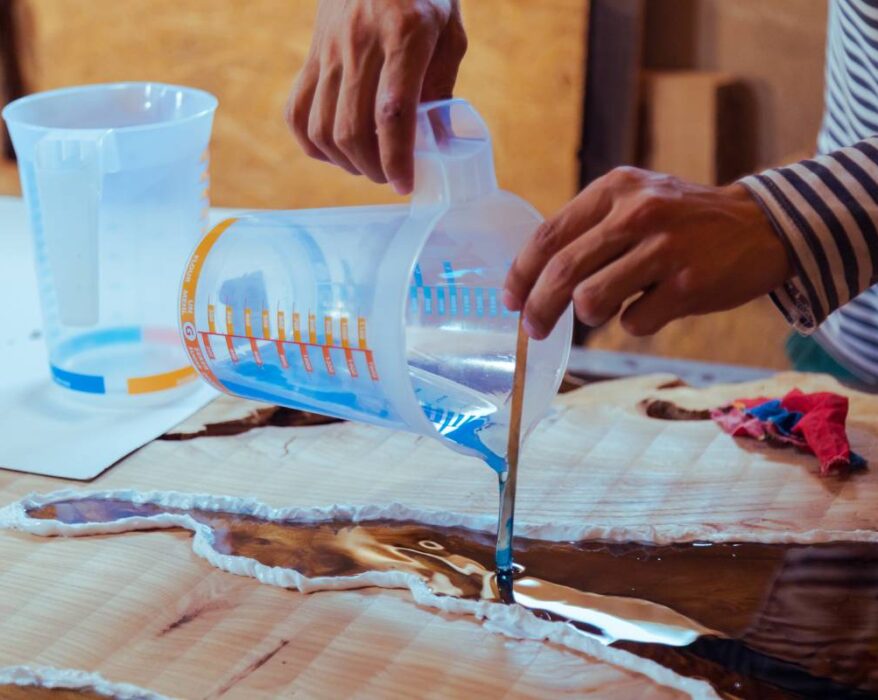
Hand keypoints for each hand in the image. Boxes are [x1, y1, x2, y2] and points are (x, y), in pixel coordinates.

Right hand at [286, 0, 466, 194]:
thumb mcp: (449, 32)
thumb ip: (443, 86)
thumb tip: (437, 141)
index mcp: (404, 34)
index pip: (392, 112)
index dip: (397, 158)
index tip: (406, 184)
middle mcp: (360, 44)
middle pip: (352, 129)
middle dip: (373, 168)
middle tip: (391, 177)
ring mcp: (329, 50)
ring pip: (323, 128)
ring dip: (345, 162)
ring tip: (367, 166)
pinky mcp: (311, 56)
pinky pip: (297, 112)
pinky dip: (312, 143)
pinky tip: (335, 150)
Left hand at [503, 167, 792, 338]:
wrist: (762, 226)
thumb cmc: (683, 221)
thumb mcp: (636, 201)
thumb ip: (590, 229)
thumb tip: (535, 279)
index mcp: (615, 189)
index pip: (548, 235)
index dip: (521, 274)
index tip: (510, 300)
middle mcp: (638, 212)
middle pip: (562, 273)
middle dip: (539, 309)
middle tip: (534, 330)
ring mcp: (665, 248)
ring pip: (591, 301)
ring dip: (590, 316)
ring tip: (609, 307)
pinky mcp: (690, 284)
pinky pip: (634, 322)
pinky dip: (635, 323)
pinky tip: (654, 305)